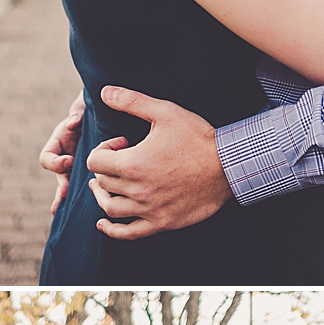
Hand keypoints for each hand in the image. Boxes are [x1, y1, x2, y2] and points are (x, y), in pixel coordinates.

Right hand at [38, 97, 84, 217]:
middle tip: (66, 192)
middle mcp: (65, 157)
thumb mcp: (82, 105)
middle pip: (58, 176)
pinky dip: (84, 197)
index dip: (56, 162)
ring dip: (66, 197)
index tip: (70, 160)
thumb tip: (72, 123)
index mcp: (58, 144)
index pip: (47, 158)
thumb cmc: (90, 106)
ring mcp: (77, 167)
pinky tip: (89, 210)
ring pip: (68, 186)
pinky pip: (85, 186)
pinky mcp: (92, 171)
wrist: (104, 112)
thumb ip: (77, 112)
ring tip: (61, 210)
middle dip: (61, 185)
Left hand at [84, 88, 229, 237]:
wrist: (229, 166)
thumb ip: (132, 101)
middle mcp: (137, 190)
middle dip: (106, 168)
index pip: (94, 161)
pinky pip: (128, 233)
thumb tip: (104, 91)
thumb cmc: (197, 137)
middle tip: (123, 158)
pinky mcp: (161, 223)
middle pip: (102, 183)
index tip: (122, 144)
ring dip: (103, 195)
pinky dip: (112, 229)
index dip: (103, 149)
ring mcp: (149, 210)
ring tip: (105, 186)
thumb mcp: (165, 112)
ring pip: (109, 208)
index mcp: (132, 164)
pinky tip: (103, 223)